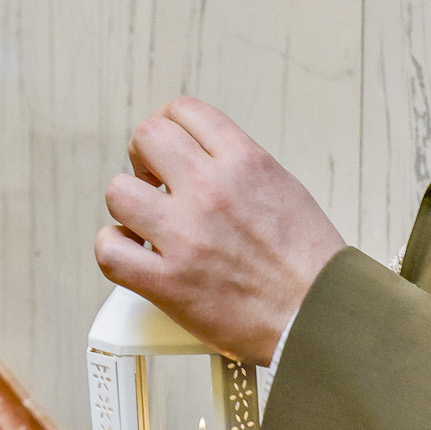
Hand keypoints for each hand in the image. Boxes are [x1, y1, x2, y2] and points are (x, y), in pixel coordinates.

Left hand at [95, 97, 345, 365]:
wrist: (320, 319)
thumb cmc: (309, 264)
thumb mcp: (283, 189)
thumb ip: (237, 167)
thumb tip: (200, 158)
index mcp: (245, 162)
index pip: (183, 110)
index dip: (168, 125)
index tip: (167, 149)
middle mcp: (211, 190)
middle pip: (146, 138)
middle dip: (143, 157)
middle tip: (153, 182)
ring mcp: (185, 235)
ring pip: (118, 192)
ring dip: (128, 206)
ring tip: (146, 223)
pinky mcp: (167, 281)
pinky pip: (110, 250)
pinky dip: (115, 250)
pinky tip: (135, 255)